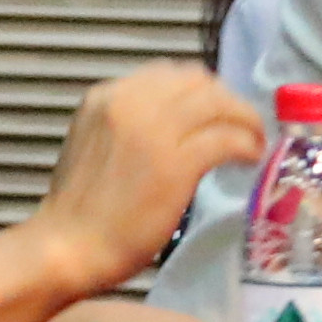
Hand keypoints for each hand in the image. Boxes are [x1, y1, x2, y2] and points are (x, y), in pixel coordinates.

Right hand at [22, 62, 263, 294]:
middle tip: (241, 125)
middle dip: (226, 101)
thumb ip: (129, 125)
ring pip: (218, 104)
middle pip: (199, 83)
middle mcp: (130, 101)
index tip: (215, 111)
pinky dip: (246, 144)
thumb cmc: (80, 209)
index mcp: (107, 96)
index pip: (169, 74)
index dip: (201, 91)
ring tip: (253, 140)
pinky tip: (249, 158)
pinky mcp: (176, 163)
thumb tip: (174, 124)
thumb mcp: (96, 144)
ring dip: (244, 119)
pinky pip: (226, 139)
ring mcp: (155, 130)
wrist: (68, 247)